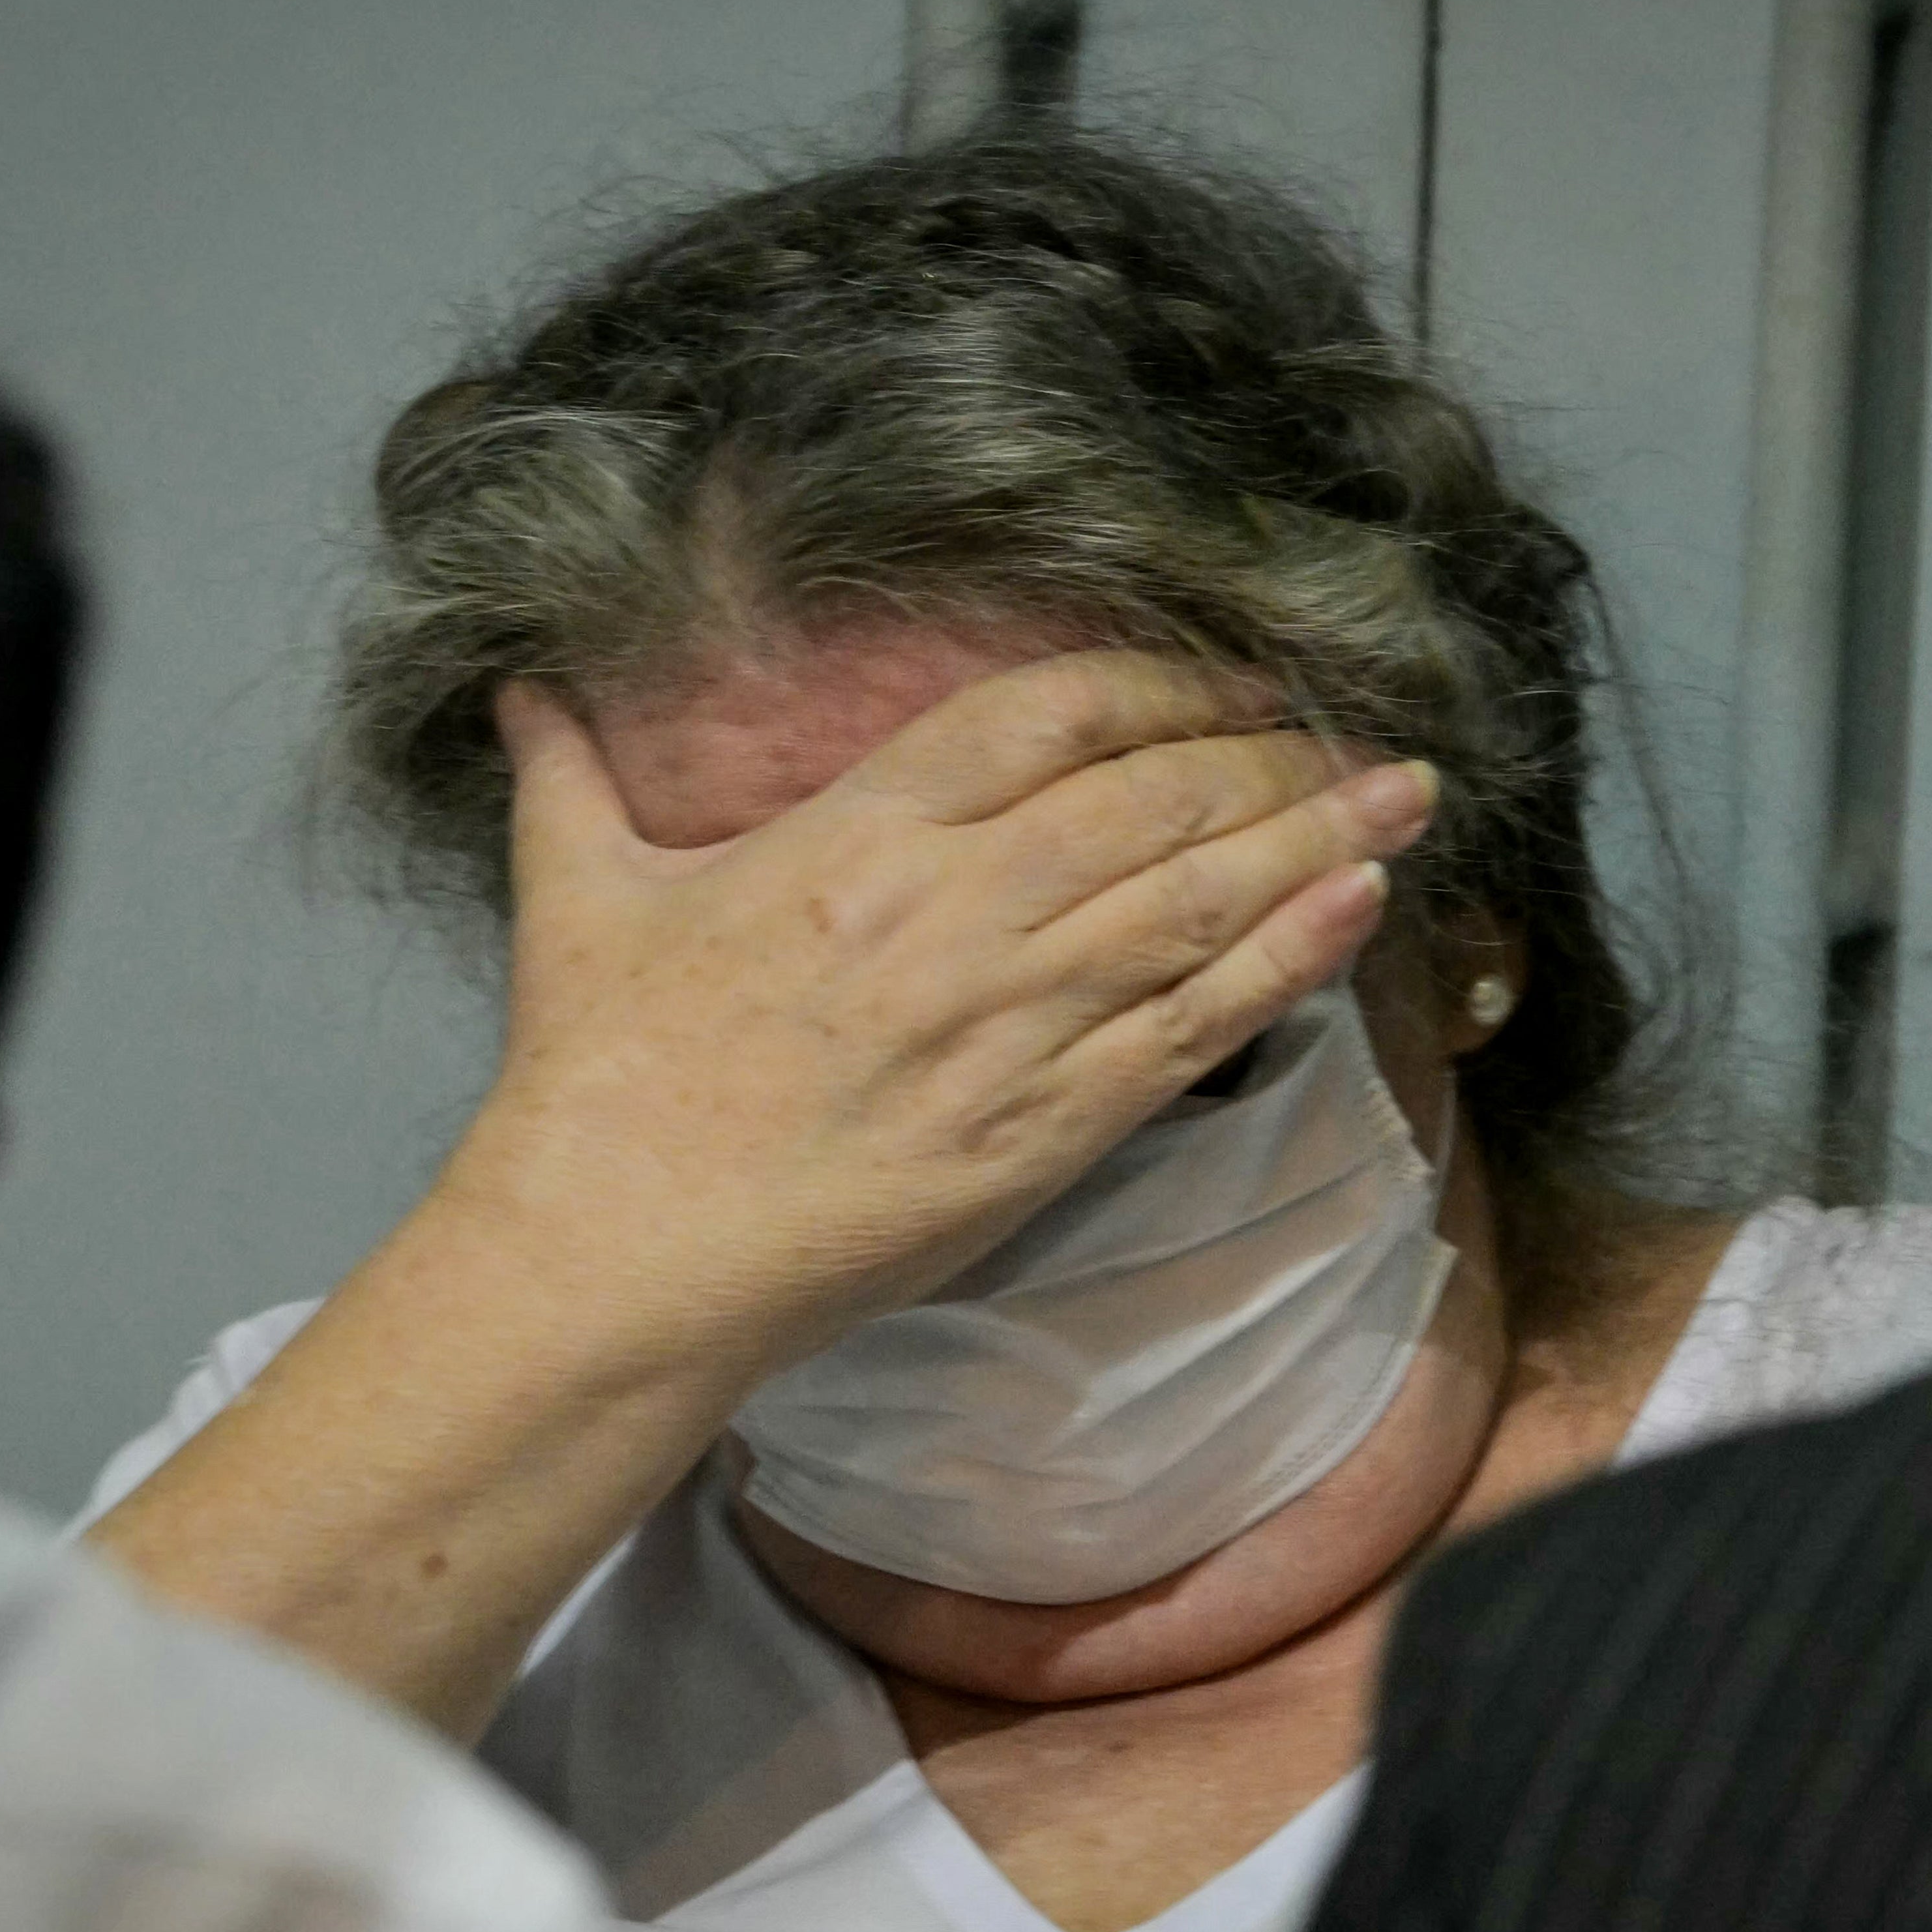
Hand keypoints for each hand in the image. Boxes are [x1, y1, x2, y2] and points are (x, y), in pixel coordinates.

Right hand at [88, 649, 1432, 1737]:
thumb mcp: (576, 897)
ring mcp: (1010, 1021)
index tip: (1231, 679)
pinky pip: (1194, 1027)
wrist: (619, 1252)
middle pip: (1155, 798)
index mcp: (857, 834)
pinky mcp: (1045, 1128)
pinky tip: (1361, 912)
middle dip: (1273, 755)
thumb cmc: (595, 1077)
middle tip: (1364, 732)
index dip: (1162, 684)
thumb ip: (568, 777)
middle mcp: (956, 911)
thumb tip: (524, 685)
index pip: (1049, 716)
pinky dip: (1287, 962)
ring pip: (1197, 903)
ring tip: (1407, 797)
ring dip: (1316, 842)